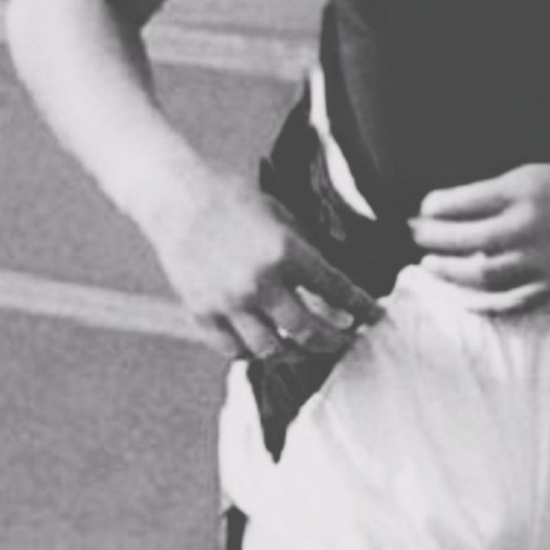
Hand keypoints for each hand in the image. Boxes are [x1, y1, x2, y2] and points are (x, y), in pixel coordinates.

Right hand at [152, 168, 381, 359]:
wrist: (173, 196)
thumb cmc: (231, 198)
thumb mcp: (280, 215)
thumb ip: (307, 251)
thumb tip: (335, 287)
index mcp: (285, 252)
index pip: (338, 290)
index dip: (362, 307)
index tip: (375, 317)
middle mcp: (259, 283)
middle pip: (309, 332)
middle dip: (336, 341)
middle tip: (347, 341)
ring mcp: (228, 303)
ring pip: (271, 350)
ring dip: (296, 353)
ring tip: (306, 347)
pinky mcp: (202, 313)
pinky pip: (235, 350)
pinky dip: (254, 351)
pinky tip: (266, 344)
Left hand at [410, 164, 549, 307]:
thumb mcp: (534, 175)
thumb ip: (495, 192)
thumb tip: (447, 207)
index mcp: (523, 190)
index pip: (465, 201)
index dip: (436, 207)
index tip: (423, 209)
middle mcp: (529, 225)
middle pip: (467, 239)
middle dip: (434, 238)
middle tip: (415, 235)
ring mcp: (542, 259)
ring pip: (483, 273)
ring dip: (450, 271)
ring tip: (429, 265)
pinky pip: (511, 299)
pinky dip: (483, 301)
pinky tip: (464, 297)